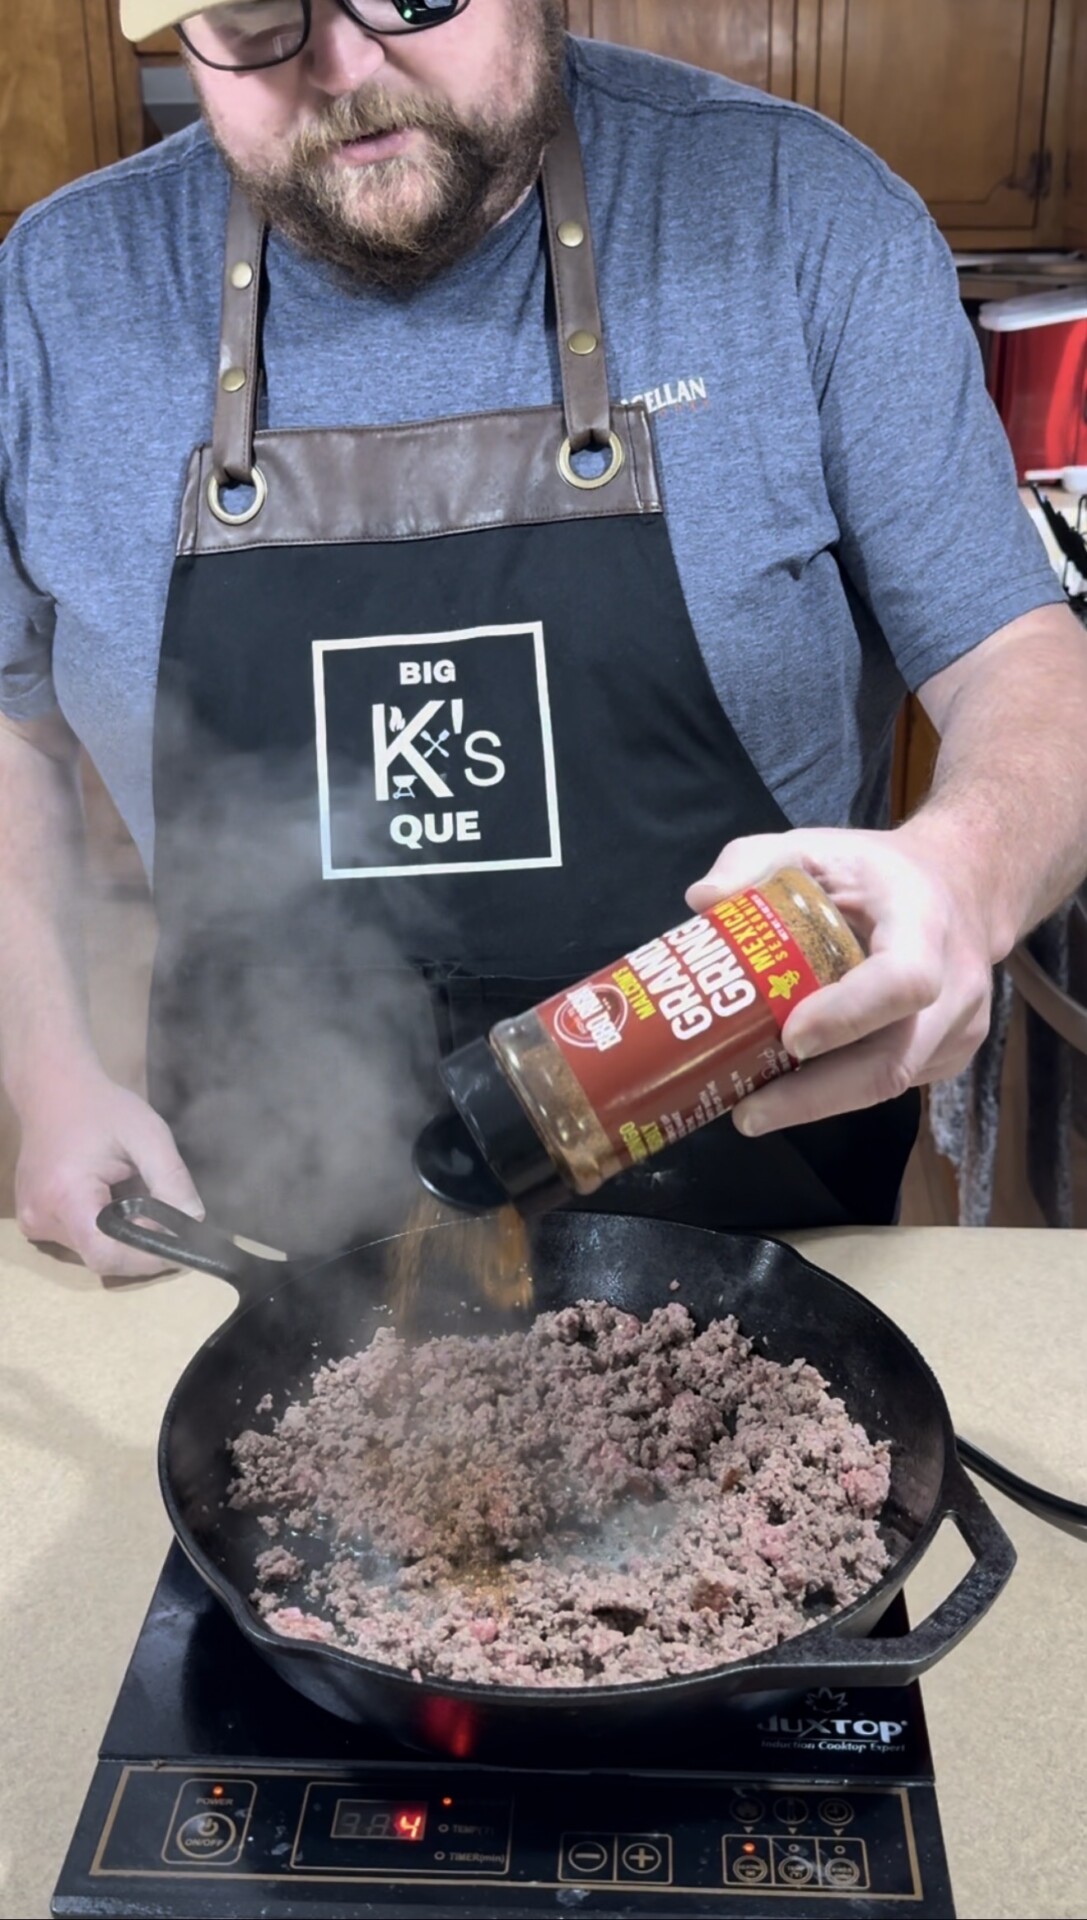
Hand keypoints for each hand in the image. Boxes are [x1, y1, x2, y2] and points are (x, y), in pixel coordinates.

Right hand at [14, 1066, 203, 1276]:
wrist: (52, 1089)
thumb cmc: (101, 1107)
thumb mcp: (148, 1134)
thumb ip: (172, 1178)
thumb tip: (195, 1220)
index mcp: (65, 1194)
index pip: (107, 1254)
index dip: (147, 1258)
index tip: (179, 1244)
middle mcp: (41, 1216)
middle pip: (102, 1256)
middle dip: (142, 1246)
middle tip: (170, 1220)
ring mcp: (34, 1222)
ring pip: (92, 1252)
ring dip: (124, 1237)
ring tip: (140, 1200)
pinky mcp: (34, 1221)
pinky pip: (79, 1240)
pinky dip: (106, 1230)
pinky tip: (115, 1201)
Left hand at [685, 823, 994, 1136]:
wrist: (961, 890)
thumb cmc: (876, 872)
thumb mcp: (816, 847)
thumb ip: (755, 862)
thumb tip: (701, 900)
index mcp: (924, 923)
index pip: (904, 981)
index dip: (848, 1016)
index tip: (789, 1037)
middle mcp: (956, 985)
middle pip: (894, 1061)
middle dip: (817, 1096)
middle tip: (748, 1112)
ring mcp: (959, 1029)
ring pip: (889, 1082)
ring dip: (819, 1101)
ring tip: (753, 1107)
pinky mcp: (949, 1057)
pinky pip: (891, 1081)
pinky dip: (839, 1090)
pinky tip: (792, 1086)